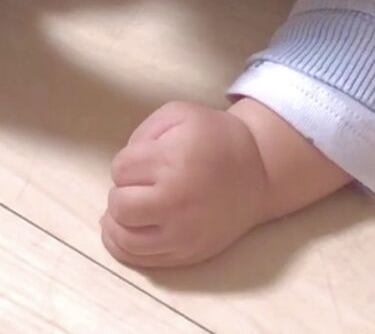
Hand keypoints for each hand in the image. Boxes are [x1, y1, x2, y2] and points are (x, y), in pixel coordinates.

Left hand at [99, 100, 277, 268]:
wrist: (258, 172)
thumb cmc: (215, 137)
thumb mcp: (179, 114)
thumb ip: (143, 133)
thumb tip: (121, 167)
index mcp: (172, 161)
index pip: (122, 169)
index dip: (126, 162)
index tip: (143, 161)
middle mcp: (176, 202)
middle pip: (120, 205)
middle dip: (120, 191)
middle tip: (135, 185)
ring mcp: (182, 233)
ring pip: (125, 239)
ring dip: (117, 221)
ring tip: (127, 207)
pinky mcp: (187, 254)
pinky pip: (141, 260)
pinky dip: (122, 247)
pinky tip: (123, 229)